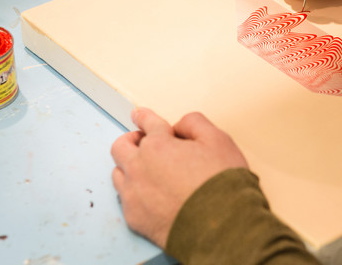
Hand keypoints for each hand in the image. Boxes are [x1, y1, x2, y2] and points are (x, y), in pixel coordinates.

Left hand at [111, 108, 248, 247]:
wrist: (223, 227)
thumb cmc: (221, 184)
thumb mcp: (217, 139)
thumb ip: (194, 123)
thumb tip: (179, 126)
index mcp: (158, 145)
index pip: (146, 123)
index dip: (143, 116)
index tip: (139, 115)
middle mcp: (140, 167)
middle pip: (121, 146)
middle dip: (132, 139)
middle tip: (144, 141)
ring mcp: (134, 194)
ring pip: (119, 172)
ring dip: (130, 165)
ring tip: (147, 168)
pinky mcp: (135, 218)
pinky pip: (125, 198)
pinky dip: (135, 191)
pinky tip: (150, 192)